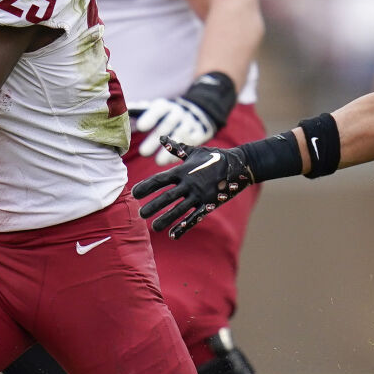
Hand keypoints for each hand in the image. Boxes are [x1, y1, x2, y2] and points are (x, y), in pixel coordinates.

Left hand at [132, 138, 252, 237]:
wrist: (239, 165)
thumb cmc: (214, 157)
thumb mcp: (194, 151)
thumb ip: (176, 148)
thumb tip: (162, 139)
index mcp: (183, 171)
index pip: (160, 179)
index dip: (146, 186)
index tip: (133, 193)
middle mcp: (189, 183)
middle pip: (167, 197)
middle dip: (153, 206)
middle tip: (140, 214)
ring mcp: (200, 195)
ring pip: (179, 210)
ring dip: (166, 219)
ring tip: (154, 228)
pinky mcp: (210, 204)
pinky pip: (195, 217)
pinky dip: (183, 227)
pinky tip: (173, 235)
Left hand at [133, 72, 235, 164]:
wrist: (196, 114)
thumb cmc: (165, 116)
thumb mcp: (153, 110)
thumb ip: (137, 111)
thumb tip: (115, 111)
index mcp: (165, 106)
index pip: (158, 109)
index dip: (150, 117)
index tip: (140, 127)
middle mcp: (178, 113)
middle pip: (167, 124)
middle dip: (155, 139)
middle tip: (142, 152)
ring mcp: (190, 123)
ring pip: (181, 135)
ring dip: (169, 149)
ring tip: (158, 162)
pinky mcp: (199, 133)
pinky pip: (192, 143)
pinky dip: (182, 153)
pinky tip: (171, 162)